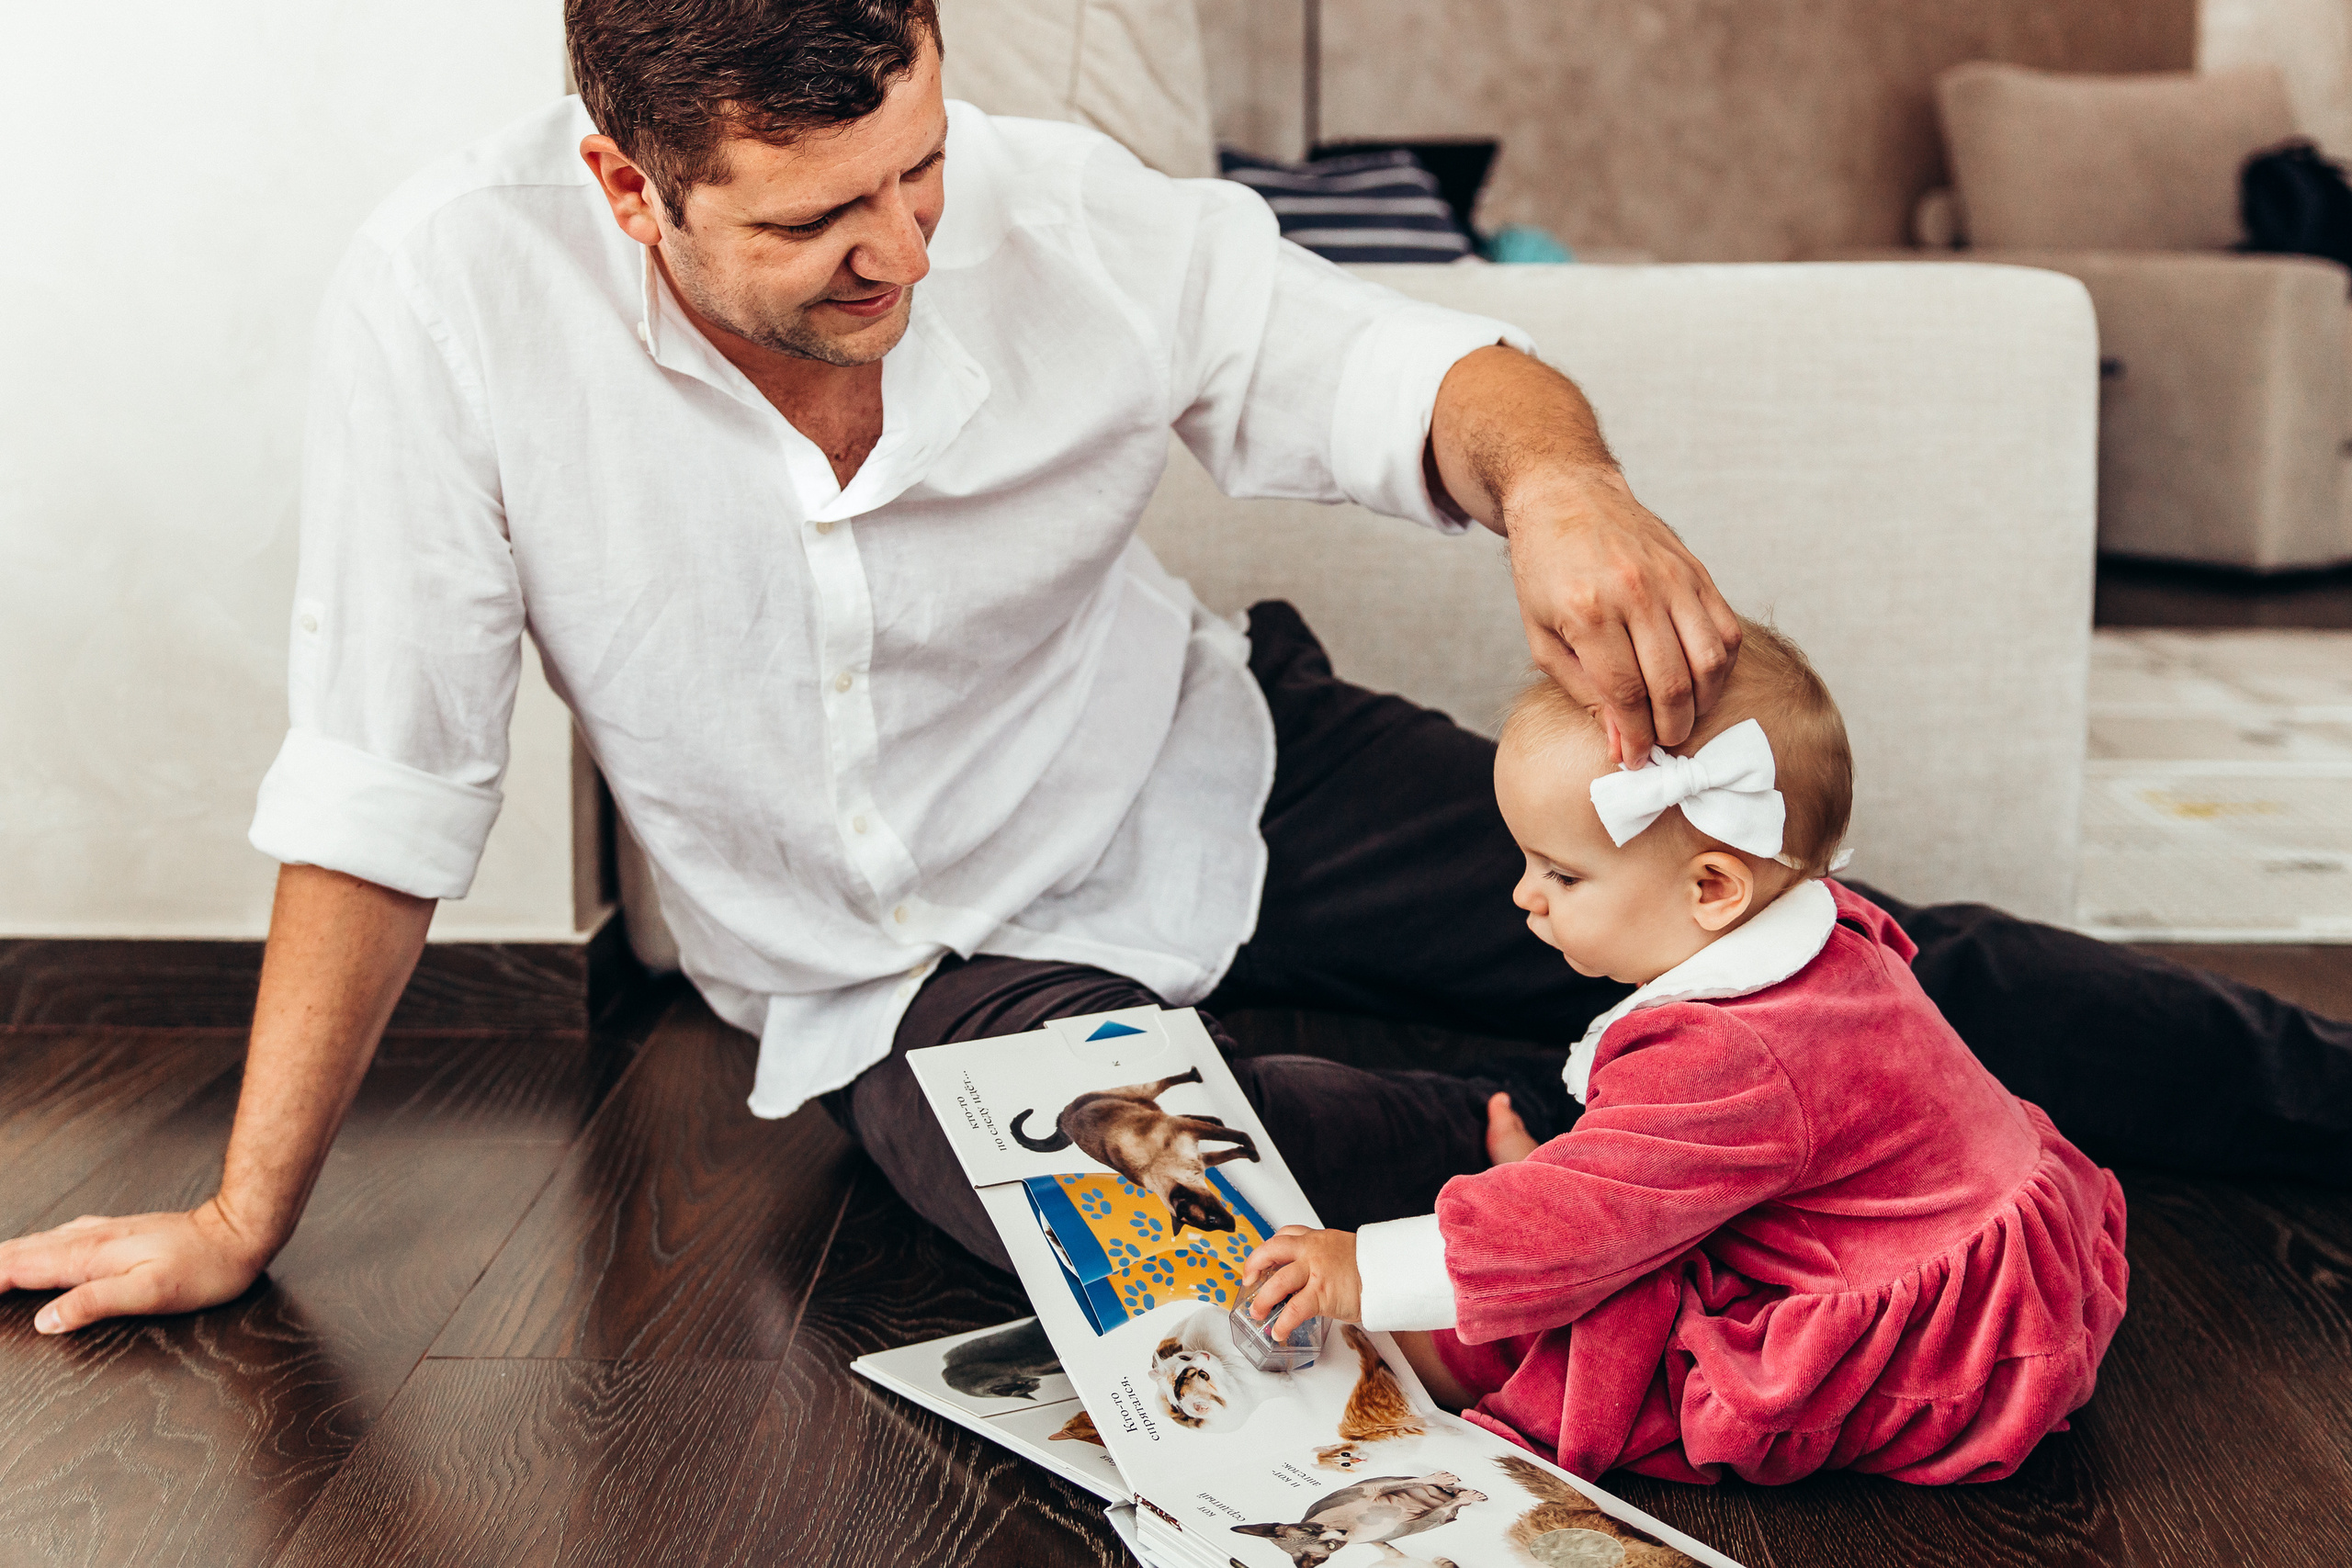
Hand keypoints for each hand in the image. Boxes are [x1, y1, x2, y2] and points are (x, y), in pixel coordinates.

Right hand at [0, 1197, 273, 1333]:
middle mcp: (86, 1239)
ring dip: (2, 1258)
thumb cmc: (203, 1268)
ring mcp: (99, 1233)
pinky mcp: (113, 1233)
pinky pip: (55, 1240)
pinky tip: (29, 1253)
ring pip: (33, 1243)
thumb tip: (44, 1321)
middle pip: (16, 1252)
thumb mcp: (150, 1293)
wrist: (238, 1233)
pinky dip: (29, 1250)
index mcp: (87, 1255)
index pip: (15, 1268)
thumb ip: (94, 1303)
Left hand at [1240, 1225, 1361, 1338]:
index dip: (1268, 1249)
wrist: (1391, 1274)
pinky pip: (1294, 1309)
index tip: (1261, 1262)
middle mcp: (1313, 1250)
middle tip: (1248, 1282)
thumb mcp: (1342, 1253)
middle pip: (1272, 1250)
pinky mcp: (1322, 1293)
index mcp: (1317, 1239)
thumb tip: (1306, 1279)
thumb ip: (1321, 1261)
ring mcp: (1316, 1271)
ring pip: (1278, 1281)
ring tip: (1257, 1313)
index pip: (1285, 1235)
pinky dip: (1283, 1323)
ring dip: (1263, 1299)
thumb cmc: (1371, 1268)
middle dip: (1254, 1265)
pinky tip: (1279, 1332)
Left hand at [1505, 467, 1740, 760]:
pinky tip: (1700, 681)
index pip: (1625, 693)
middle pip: (1673, 684)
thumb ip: (1584, 692)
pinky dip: (1721, 667)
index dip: (1637, 737)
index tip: (1638, 759)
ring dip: (1702, 704)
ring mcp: (1672, 579)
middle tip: (1662, 744)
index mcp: (1588, 611)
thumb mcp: (1543, 637)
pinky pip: (1726, 631)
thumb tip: (1624, 745)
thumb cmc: (1547, 572)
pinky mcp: (1696, 571)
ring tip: (1682, 717)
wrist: (1567, 498)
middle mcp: (1636, 593)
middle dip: (1671, 729)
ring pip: (1710, 661)